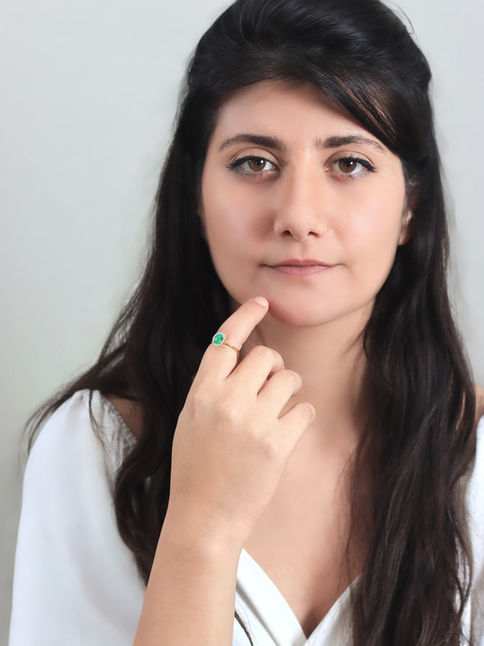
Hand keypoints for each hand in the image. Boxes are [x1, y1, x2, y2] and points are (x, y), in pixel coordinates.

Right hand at [167, 297, 315, 547]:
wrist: (204, 517)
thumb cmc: (195, 468)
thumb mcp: (191, 420)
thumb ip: (212, 387)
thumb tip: (242, 357)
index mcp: (200, 393)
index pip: (226, 341)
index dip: (245, 316)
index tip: (261, 302)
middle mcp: (226, 401)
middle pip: (265, 356)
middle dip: (273, 367)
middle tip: (269, 387)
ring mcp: (253, 422)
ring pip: (289, 378)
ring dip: (289, 389)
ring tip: (277, 412)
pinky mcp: (277, 444)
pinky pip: (304, 409)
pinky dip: (300, 417)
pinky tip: (286, 433)